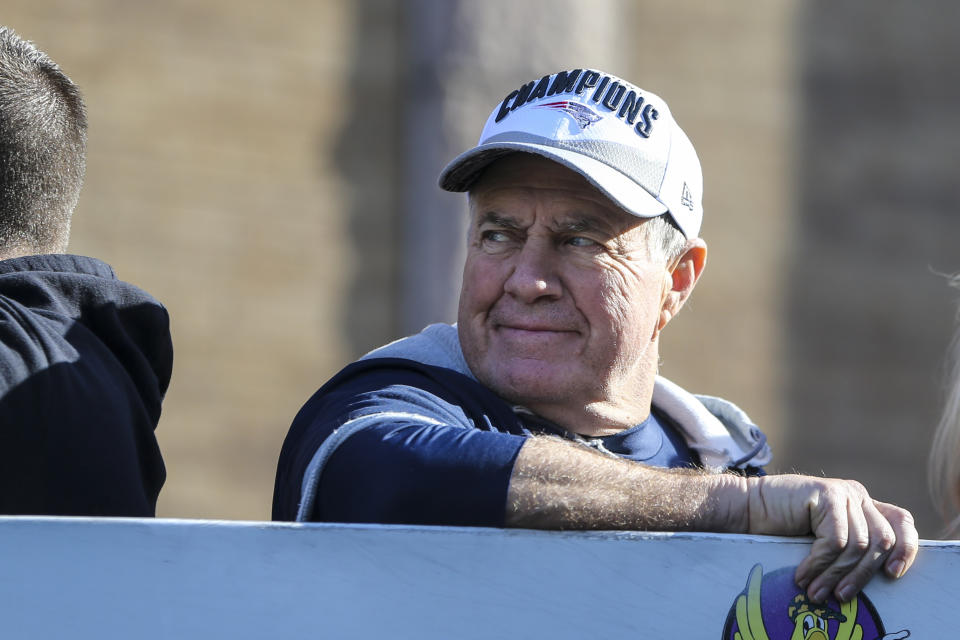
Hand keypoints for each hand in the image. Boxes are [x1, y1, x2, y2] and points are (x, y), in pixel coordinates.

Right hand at [744, 475, 917, 602]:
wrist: (745, 509)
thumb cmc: (781, 530)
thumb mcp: (824, 541)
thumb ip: (850, 549)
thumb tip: (875, 582)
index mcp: (863, 506)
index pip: (901, 522)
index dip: (905, 549)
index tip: (893, 575)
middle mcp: (857, 496)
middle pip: (882, 541)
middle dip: (861, 576)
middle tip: (841, 598)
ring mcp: (843, 493)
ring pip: (859, 546)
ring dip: (835, 576)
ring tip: (815, 592)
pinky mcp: (826, 494)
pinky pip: (835, 541)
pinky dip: (819, 564)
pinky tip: (802, 575)